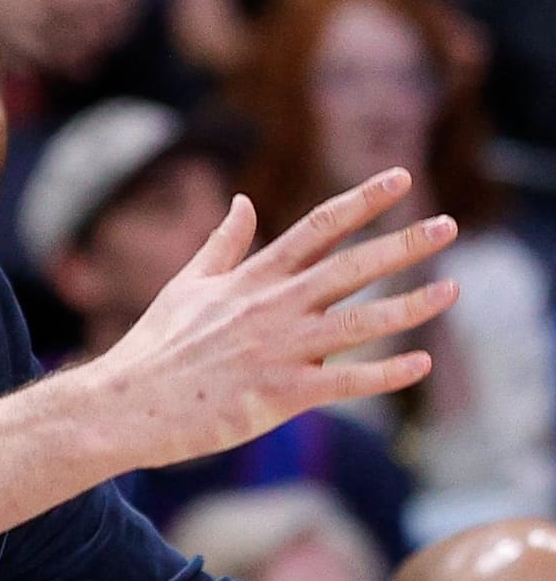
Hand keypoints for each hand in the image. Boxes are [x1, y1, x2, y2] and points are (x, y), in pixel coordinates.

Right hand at [86, 167, 454, 468]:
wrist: (127, 402)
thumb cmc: (155, 346)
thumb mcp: (186, 284)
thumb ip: (223, 244)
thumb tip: (242, 200)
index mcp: (250, 279)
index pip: (315, 228)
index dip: (361, 201)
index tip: (399, 178)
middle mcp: (270, 307)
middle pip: (348, 267)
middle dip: (401, 244)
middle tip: (448, 224)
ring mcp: (277, 349)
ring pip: (356, 322)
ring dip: (409, 306)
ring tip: (452, 289)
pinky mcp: (278, 394)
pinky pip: (343, 383)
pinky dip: (383, 374)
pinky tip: (419, 363)